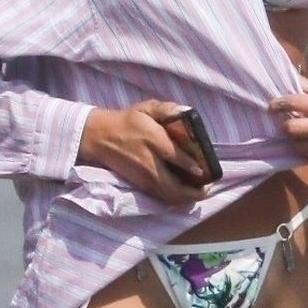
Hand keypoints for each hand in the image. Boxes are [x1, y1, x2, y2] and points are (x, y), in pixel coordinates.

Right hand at [76, 100, 208, 204]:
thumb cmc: (128, 121)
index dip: (190, 165)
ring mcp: (144, 178)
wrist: (100, 138)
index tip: (202, 170)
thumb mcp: (146, 108)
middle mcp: (149, 163)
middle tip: (207, 186)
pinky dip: (176, 199)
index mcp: (152, 140)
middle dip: (194, 192)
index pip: (173, 156)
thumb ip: (167, 109)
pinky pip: (162, 197)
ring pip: (169, 196)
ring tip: (199, 192)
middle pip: (174, 187)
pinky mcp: (141, 185)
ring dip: (186, 198)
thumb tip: (187, 111)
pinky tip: (184, 194)